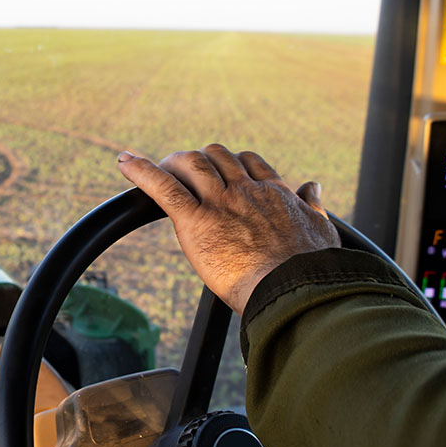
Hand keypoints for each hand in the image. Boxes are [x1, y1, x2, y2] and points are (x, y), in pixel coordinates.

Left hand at [117, 143, 337, 315]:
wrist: (296, 290)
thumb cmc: (311, 270)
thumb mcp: (321, 230)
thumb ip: (313, 206)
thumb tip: (312, 185)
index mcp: (274, 193)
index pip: (248, 163)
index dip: (230, 164)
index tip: (220, 173)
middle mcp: (245, 191)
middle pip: (216, 156)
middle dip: (199, 161)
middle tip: (183, 175)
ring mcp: (220, 203)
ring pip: (192, 164)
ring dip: (173, 164)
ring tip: (159, 171)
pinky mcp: (196, 221)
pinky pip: (164, 187)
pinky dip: (141, 172)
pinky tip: (124, 162)